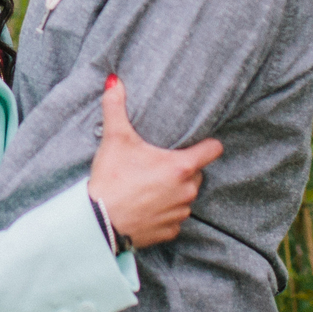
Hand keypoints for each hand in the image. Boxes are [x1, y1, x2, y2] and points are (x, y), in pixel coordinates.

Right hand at [86, 74, 221, 247]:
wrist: (98, 223)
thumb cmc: (111, 179)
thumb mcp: (114, 139)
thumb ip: (116, 107)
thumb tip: (114, 80)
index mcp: (181, 167)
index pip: (213, 150)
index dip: (207, 144)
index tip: (196, 143)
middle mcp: (187, 191)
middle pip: (197, 173)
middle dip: (183, 168)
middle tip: (158, 163)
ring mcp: (179, 213)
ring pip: (185, 196)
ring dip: (173, 191)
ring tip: (149, 185)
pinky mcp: (169, 231)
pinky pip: (174, 218)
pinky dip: (163, 212)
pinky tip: (145, 206)